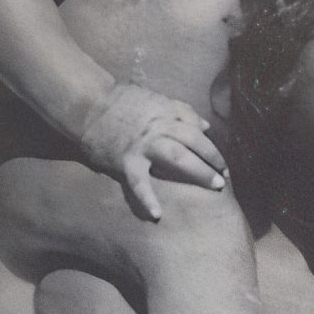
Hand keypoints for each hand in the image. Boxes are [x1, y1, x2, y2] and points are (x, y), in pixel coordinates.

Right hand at [79, 83, 226, 219]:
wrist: (88, 104)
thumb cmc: (121, 102)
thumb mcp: (156, 99)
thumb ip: (182, 110)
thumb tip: (205, 125)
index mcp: (167, 113)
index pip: (196, 129)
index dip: (211, 146)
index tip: (221, 162)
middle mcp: (160, 127)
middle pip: (194, 142)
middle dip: (213, 159)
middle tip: (225, 176)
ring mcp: (143, 145)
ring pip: (178, 157)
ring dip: (199, 172)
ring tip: (215, 186)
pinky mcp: (125, 160)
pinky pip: (139, 183)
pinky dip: (147, 199)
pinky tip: (157, 214)